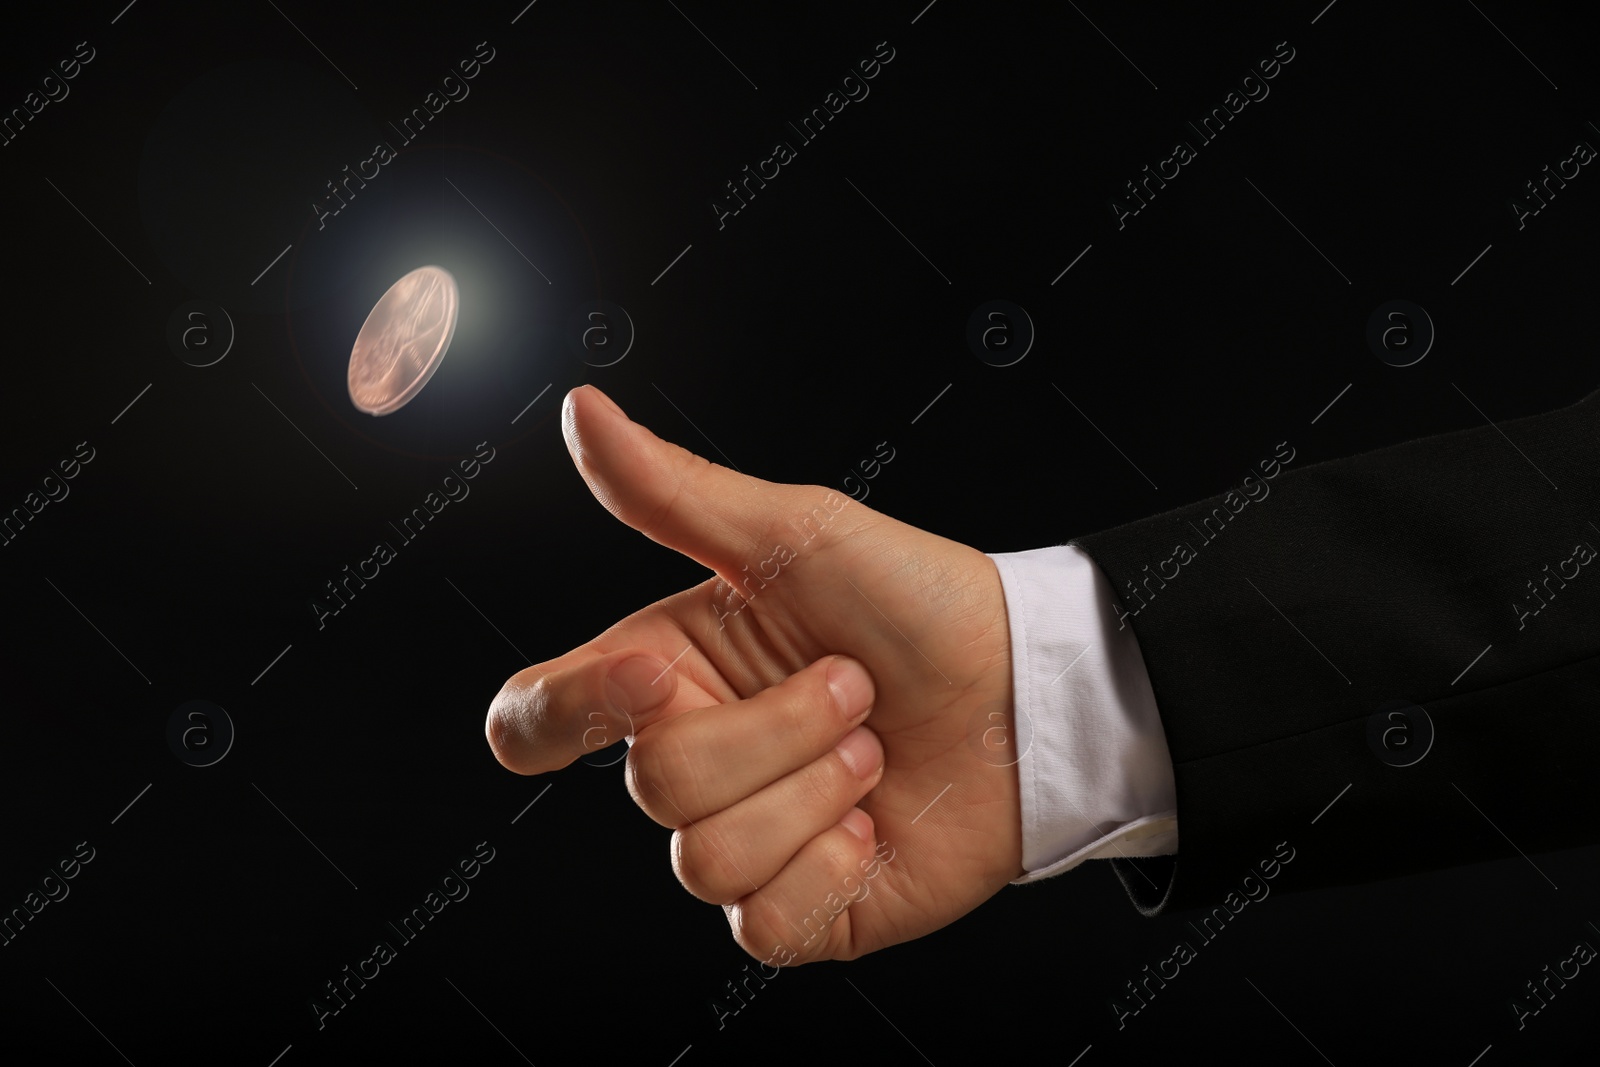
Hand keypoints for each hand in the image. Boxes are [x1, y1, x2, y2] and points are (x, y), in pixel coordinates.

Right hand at [485, 384, 1021, 963]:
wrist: (1027, 694)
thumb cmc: (917, 602)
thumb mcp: (797, 532)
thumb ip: (675, 491)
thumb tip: (585, 414)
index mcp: (667, 671)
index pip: (536, 718)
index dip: (573, 710)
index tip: (658, 677)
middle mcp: (694, 759)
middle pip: (652, 784)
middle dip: (775, 731)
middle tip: (851, 688)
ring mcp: (744, 840)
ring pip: (705, 858)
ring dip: (814, 792)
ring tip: (871, 750)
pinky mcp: (798, 909)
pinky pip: (761, 922)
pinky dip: (829, 869)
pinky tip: (870, 825)